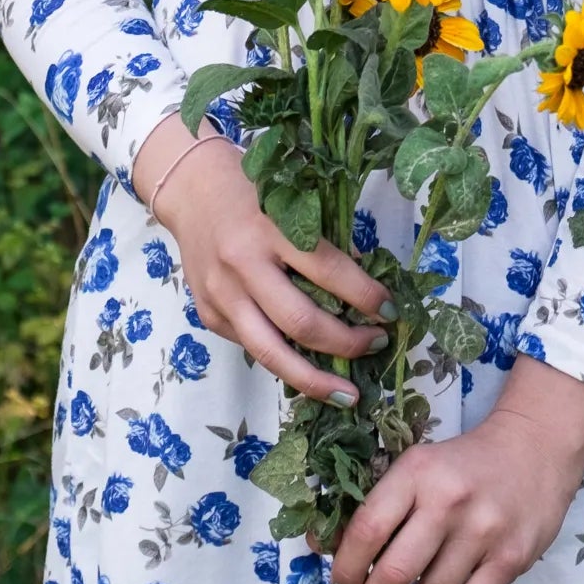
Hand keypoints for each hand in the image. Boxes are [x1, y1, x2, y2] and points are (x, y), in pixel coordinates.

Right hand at [135, 118, 390, 405]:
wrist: (192, 189)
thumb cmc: (256, 190)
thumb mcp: (294, 201)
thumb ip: (322, 243)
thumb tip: (366, 288)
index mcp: (272, 227)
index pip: (328, 271)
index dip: (365, 296)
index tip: (391, 310)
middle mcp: (243, 265)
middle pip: (301, 322)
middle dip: (346, 343)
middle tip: (377, 345)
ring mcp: (221, 295)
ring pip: (271, 353)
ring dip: (315, 380)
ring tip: (348, 394)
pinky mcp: (208, 315)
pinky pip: (251, 347)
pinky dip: (284, 361)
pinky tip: (310, 369)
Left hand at [332, 358, 583, 583]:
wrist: (534, 446)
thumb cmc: (464, 462)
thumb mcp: (418, 465)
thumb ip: (376, 503)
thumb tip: (319, 546)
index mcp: (418, 471)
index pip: (367, 530)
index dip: (344, 568)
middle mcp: (449, 501)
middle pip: (394, 572)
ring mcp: (483, 532)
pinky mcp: (510, 558)